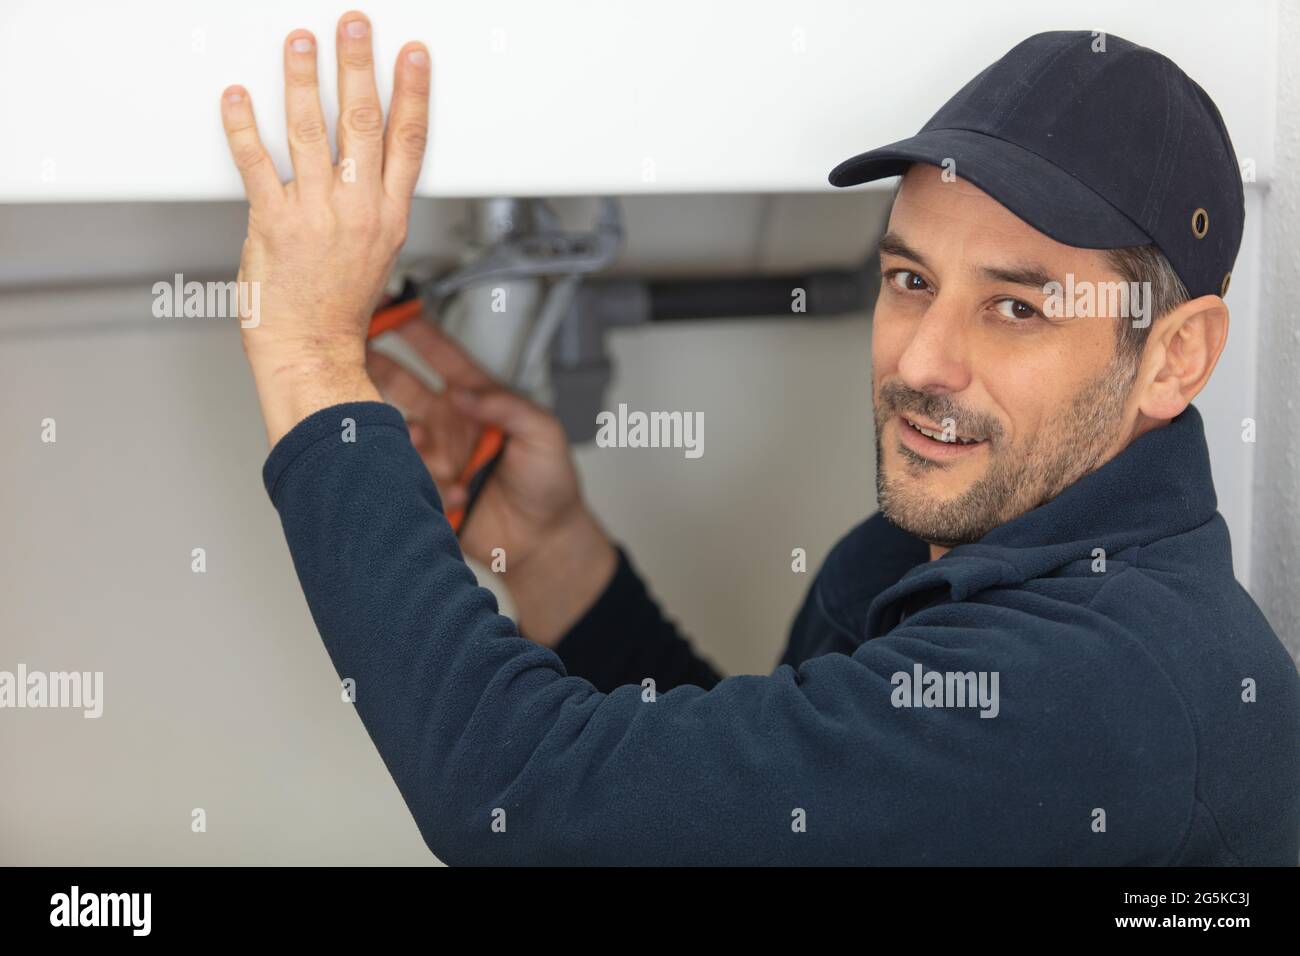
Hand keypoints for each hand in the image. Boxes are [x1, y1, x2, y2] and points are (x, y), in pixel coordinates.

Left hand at [220, 11, 429, 444]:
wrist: (311, 351)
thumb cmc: (339, 310)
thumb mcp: (377, 253)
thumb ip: (373, 205)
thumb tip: (366, 166)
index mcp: (388, 215)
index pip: (408, 141)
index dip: (411, 92)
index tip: (410, 56)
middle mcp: (357, 209)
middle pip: (364, 122)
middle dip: (358, 65)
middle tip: (353, 25)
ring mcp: (315, 214)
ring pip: (311, 131)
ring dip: (304, 79)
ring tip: (299, 43)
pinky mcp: (273, 222)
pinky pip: (256, 163)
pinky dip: (243, 126)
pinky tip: (239, 98)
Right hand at [368, 321, 617, 646]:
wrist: (545, 541)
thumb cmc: (550, 483)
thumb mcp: (544, 432)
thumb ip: (508, 406)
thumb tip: (467, 392)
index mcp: (476, 399)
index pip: (439, 355)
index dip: (415, 330)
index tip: (390, 307)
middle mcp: (448, 422)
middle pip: (401, 384)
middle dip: (378, 368)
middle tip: (355, 357)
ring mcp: (435, 455)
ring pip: (397, 433)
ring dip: (407, 439)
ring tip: (424, 445)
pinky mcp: (426, 488)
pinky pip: (408, 478)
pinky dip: (430, 484)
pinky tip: (458, 495)